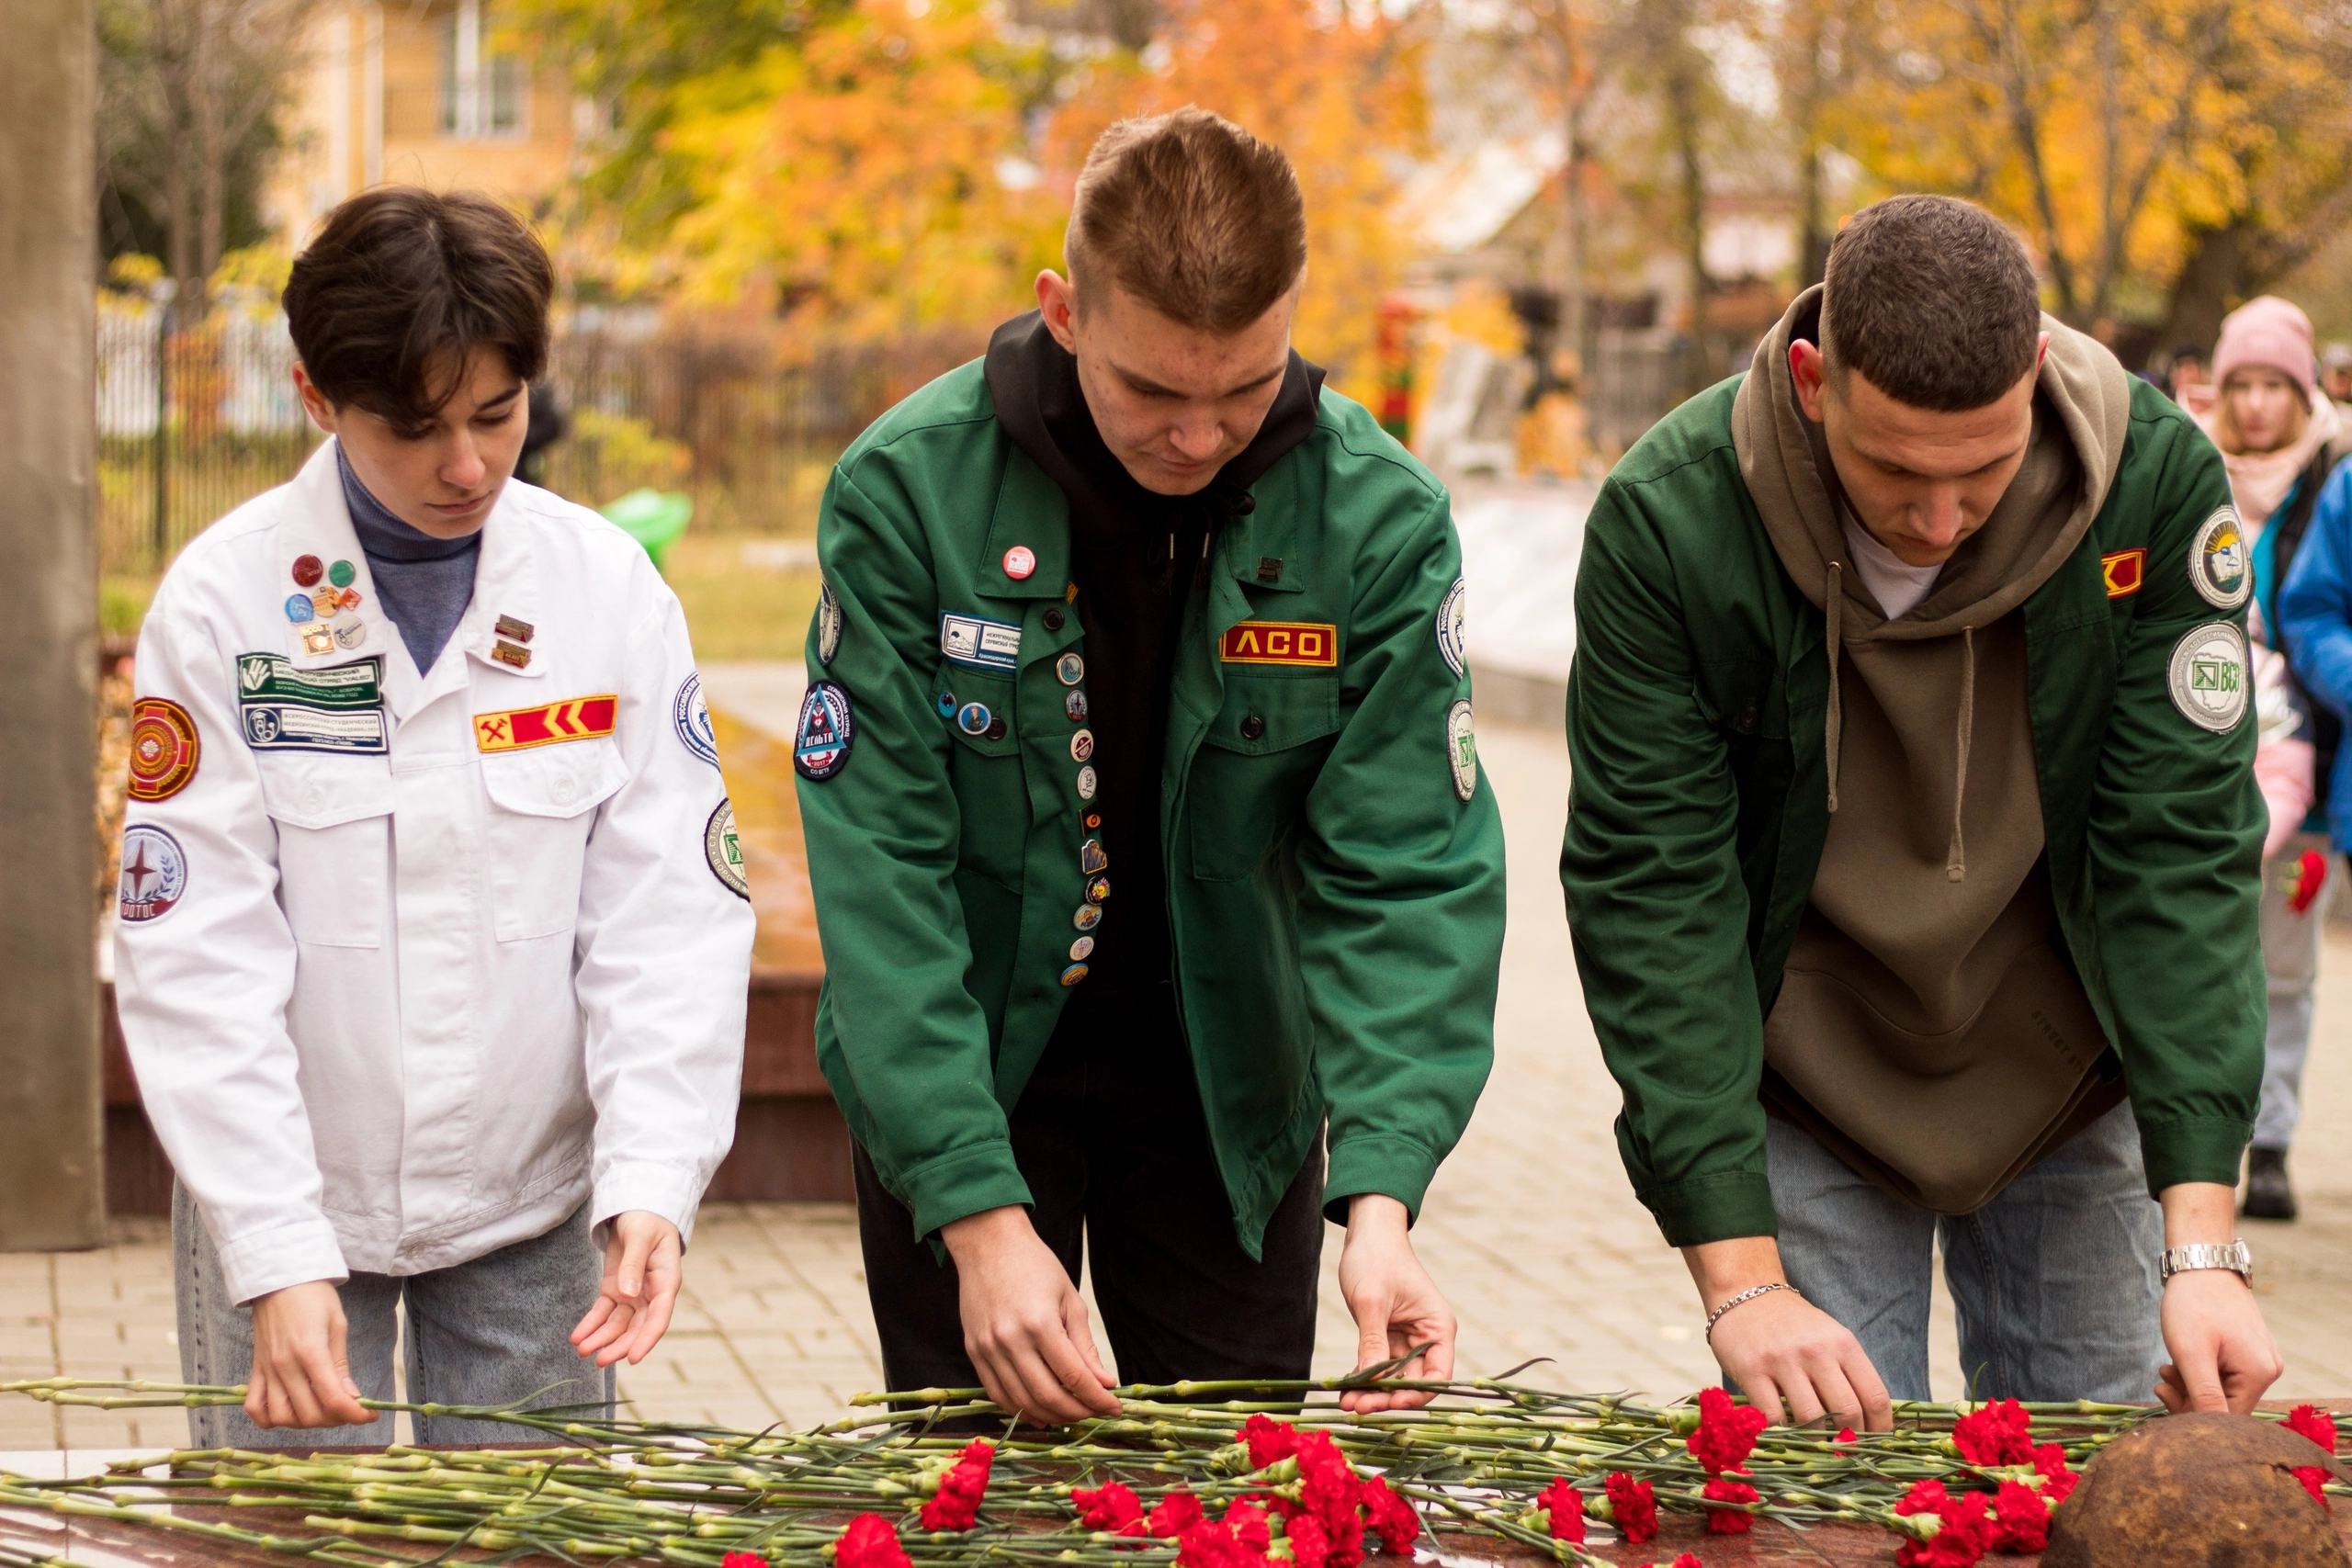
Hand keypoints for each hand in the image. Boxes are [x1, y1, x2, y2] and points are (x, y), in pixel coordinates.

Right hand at [246, 1279, 372, 1428]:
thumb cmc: (314, 1296)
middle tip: (349, 1409)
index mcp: (310, 1352)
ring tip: (321, 1410)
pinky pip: (254, 1407)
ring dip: (304, 1422)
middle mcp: (285, 1366)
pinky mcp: (255, 1370)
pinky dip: (269, 1418)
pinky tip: (288, 1411)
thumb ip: (341, 1365)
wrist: (279, 1279)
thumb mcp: (338, 1325)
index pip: (333, 1399)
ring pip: (281, 1417)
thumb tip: (351, 1397)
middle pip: (309, 1414)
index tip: (370, 1416)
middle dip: (335, 1419)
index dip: (355, 1415)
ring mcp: (267, 1370)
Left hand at [571, 1211, 682, 1367]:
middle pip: (636, 1326)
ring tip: (582, 1349)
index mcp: (665, 1281)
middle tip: (598, 1360)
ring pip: (618, 1324)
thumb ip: (634, 1265)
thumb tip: (628, 1295)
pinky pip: (603, 1312)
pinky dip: (591, 1324)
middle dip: (618, 1345)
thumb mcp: (640, 1237)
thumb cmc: (646, 1219)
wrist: (637, 1208)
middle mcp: (651, 1293)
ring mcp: (633, 1293)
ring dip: (601, 1338)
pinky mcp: (616, 1289)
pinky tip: (578, 1336)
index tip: (632, 1358)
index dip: (646, 1339)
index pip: (659, 1317)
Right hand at [940, 1206, 1117, 1423]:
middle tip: (1095, 1413)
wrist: (988, 1245)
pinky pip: (996, 1392)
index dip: (1097, 1399)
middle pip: (1048, 1395)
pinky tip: (1040, 1413)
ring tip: (1071, 1416)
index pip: (1073, 1376)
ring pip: (1021, 1401)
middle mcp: (1011, 1341)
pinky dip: (1020, 1409)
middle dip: (1077, 1412)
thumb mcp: (1070, 1299)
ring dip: (1050, 1416)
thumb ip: (1085, 1346)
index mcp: (1040, 1324)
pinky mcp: (974, 1352)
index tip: (1114, 1408)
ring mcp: (988, 1349)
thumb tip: (1104, 1383)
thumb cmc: (1035, 1266)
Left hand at [1336, 1195, 1454, 1411]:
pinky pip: (1378, 1366)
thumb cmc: (1376, 1258)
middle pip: (1414, 1381)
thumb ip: (1373, 1342)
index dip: (1416, 1394)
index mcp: (1438, 1328)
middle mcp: (1428, 1338)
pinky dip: (1363, 1378)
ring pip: (1393, 1378)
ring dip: (1372, 1391)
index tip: (1389, 1402)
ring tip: (1346, 1402)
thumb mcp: (1372, 1301)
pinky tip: (1345, 1390)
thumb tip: (1372, 1381)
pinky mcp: (1388, 1338)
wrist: (1367, 1234)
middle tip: (1357, 1407)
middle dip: (1386, 1396)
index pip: (1437, 1375)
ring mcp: (1408, 1340)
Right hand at [1683, 1237, 1893, 1431]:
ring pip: (1812, 1418)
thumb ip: (1848, 1374)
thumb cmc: (1793, 1324)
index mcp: (1843, 1344)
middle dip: (1849, 1440)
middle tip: (1843, 1451)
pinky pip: (1773, 1416)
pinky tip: (1784, 1432)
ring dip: (1816, 1441)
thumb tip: (1867, 1425)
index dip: (1879, 1429)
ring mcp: (1782, 1360)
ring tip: (1815, 1447)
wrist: (1744, 1293)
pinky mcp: (1751, 1370)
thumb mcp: (1830, 1338)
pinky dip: (1782, 1432)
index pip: (1874, 1397)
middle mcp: (1816, 1351)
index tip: (1874, 1445)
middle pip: (1847, 1411)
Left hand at [2152, 1182, 2281, 1412]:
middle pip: (2226, 1404)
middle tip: (2160, 1381)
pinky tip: (2177, 1363)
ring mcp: (2260, 1359)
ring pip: (2223, 1389)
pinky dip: (2200, 1372)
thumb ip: (2202, 1394)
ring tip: (2165, 1368)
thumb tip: (2209, 1432)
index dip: (2193, 1415)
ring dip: (2191, 1385)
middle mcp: (2267, 1370)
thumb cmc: (2193, 1304)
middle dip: (2188, 1398)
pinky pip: (2225, 1374)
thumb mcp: (2191, 1353)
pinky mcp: (2248, 1350)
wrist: (2200, 1263)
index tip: (2163, 1396)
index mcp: (2259, 1374)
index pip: (2227, 1416)